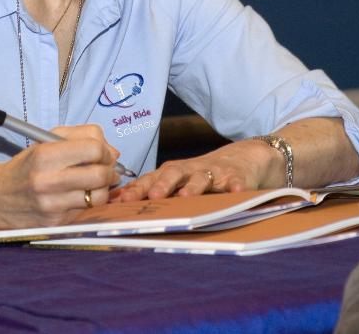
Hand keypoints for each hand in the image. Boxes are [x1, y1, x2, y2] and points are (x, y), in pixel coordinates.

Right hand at [0, 124, 120, 228]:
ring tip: (96, 183)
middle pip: (99, 174)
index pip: (93, 149)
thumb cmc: (27, 166)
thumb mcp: (48, 140)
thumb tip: (113, 152)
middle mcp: (47, 181)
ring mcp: (52, 205)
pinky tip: (82, 195)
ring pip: (98, 196)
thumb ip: (83, 136)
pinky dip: (91, 201)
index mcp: (45, 155)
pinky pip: (87, 210)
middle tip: (106, 168)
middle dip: (109, 170)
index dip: (103, 150)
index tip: (101, 152)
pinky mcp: (56, 222)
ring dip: (104, 188)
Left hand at [113, 139, 276, 201]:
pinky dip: (236, 188)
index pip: (151, 179)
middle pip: (174, 173)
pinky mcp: (237, 177)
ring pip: (202, 178)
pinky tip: (235, 194)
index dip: (137, 189)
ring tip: (186, 198)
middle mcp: (191, 170)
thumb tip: (114, 201)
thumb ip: (150, 189)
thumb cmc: (202, 174)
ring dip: (193, 187)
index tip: (122, 201)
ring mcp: (214, 173)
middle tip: (154, 196)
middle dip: (163, 184)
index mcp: (173, 173)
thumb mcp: (177, 179)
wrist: (244, 158)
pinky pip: (236, 182)